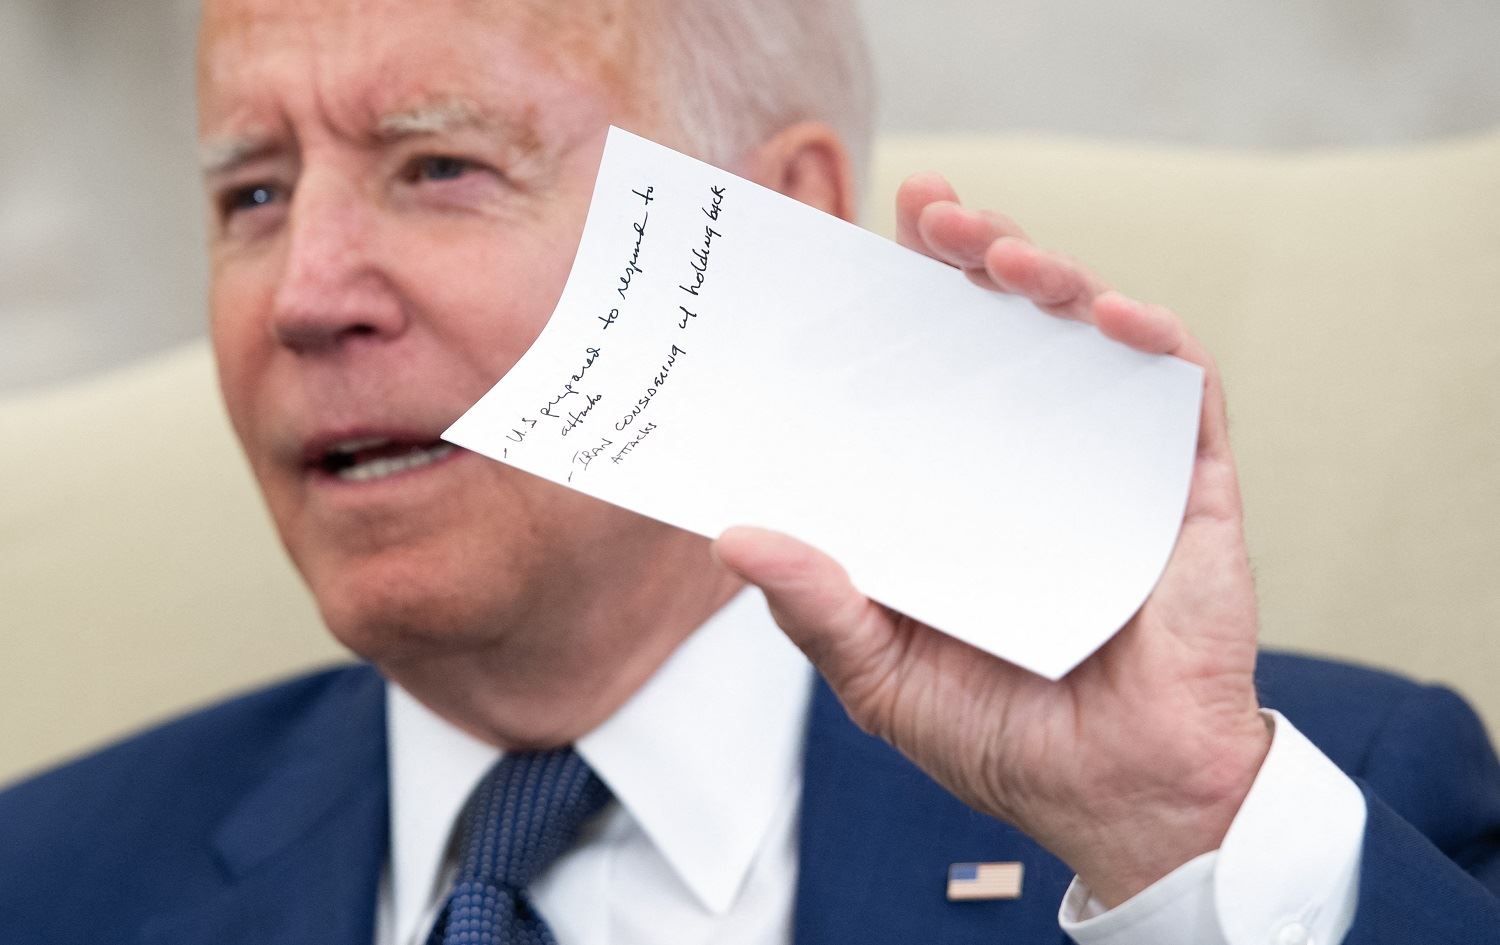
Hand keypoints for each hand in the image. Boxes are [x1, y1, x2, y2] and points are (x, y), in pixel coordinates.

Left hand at [713, 172, 1271, 906]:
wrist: (1120, 801)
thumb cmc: (999, 737)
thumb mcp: (882, 675)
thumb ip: (818, 608)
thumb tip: (735, 538)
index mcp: (957, 487)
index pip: (926, 369)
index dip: (898, 301)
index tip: (857, 244)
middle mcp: (1032, 460)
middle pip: (1004, 329)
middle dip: (971, 254)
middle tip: (930, 210)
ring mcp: (1113, 466)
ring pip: (1088, 339)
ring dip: (1050, 278)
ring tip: (999, 253)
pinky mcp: (1188, 489)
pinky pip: (1181, 395)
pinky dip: (1152, 343)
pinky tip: (1111, 317)